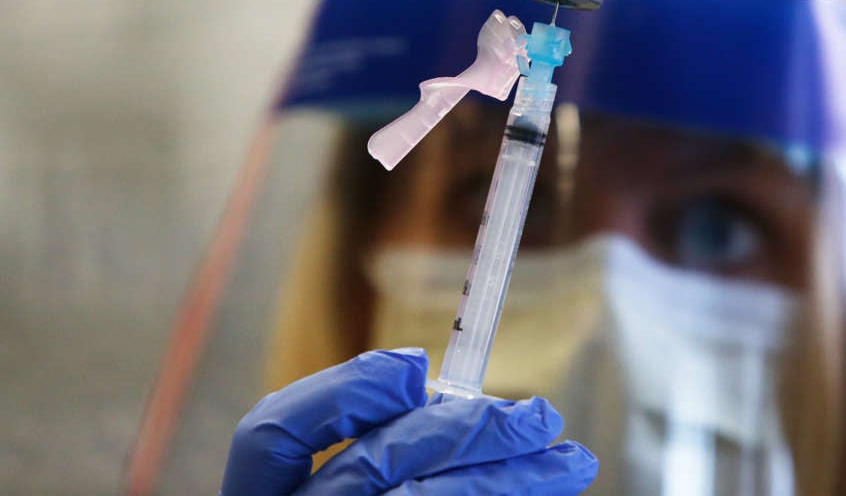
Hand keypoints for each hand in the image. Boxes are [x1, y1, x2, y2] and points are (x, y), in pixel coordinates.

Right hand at [220, 348, 595, 495]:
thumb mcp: (353, 494)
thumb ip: (384, 456)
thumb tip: (444, 400)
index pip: (273, 434)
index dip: (343, 391)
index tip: (418, 367)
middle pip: (374, 463)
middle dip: (467, 427)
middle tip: (539, 415)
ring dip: (509, 476)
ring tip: (568, 461)